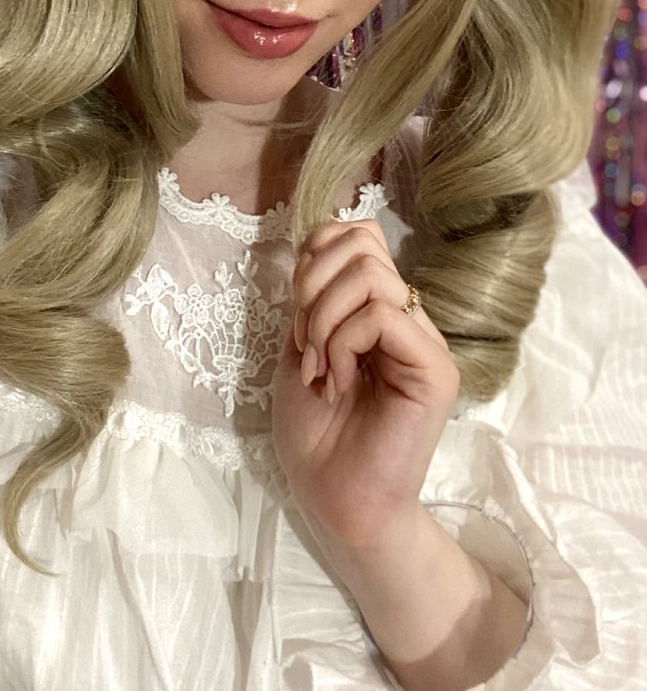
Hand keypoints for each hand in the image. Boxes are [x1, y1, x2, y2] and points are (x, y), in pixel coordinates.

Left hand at [272, 218, 459, 550]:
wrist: (331, 497)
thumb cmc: (313, 431)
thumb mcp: (300, 344)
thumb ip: (313, 294)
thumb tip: (316, 243)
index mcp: (375, 307)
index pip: (356, 234)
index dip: (313, 257)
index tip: (294, 316)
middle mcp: (406, 315)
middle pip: (362, 241)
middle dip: (311, 284)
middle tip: (304, 342)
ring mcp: (424, 340)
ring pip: (371, 275)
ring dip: (322, 319)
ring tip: (319, 368)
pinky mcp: (435, 369)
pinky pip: (381, 317)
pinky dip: (342, 343)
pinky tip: (336, 383)